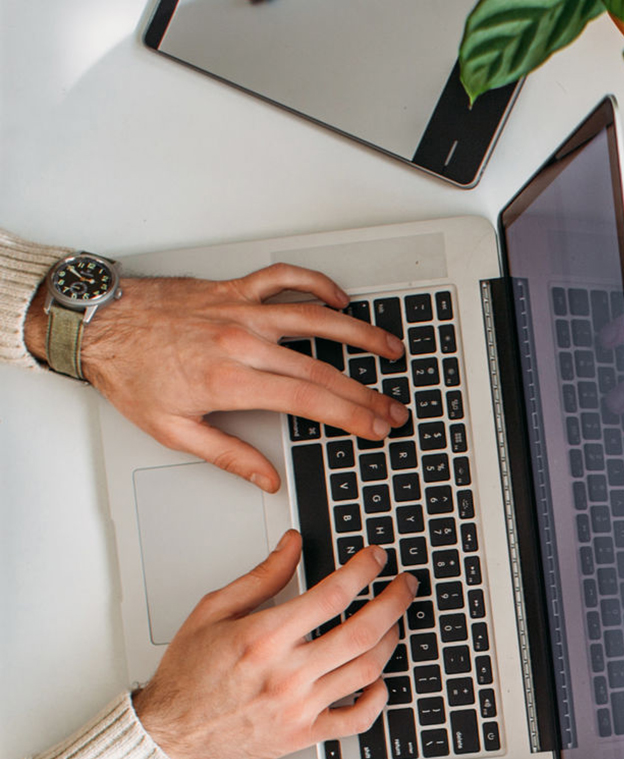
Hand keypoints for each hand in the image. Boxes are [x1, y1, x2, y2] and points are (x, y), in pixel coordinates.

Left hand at [28, 265, 406, 491]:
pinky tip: (339, 299)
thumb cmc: (129, 373)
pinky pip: (286, 279)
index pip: (310, 400)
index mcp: (230, 380)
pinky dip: (317, 285)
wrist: (96, 325)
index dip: (351, 416)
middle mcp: (242, 342)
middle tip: (393, 407)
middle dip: (367, 392)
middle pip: (323, 368)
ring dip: (361, 335)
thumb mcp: (172, 430)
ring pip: (317, 318)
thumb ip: (227, 456)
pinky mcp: (233, 290)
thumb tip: (266, 479)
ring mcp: (241, 312)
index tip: (375, 427)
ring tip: (390, 349)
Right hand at [132, 532, 416, 758]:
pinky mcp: (305, 734)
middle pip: (363, 631)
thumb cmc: (188, 675)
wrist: (170, 734)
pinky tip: (379, 679)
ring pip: (368, 669)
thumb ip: (261, 576)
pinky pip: (358, 719)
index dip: (364, 570)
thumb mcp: (213, 611)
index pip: (332, 595)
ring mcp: (300, 707)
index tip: (377, 559)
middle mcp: (287, 673)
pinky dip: (379, 697)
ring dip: (391, 641)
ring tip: (394, 623)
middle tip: (405, 585)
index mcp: (264, 638)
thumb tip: (293, 544)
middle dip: (395, 601)